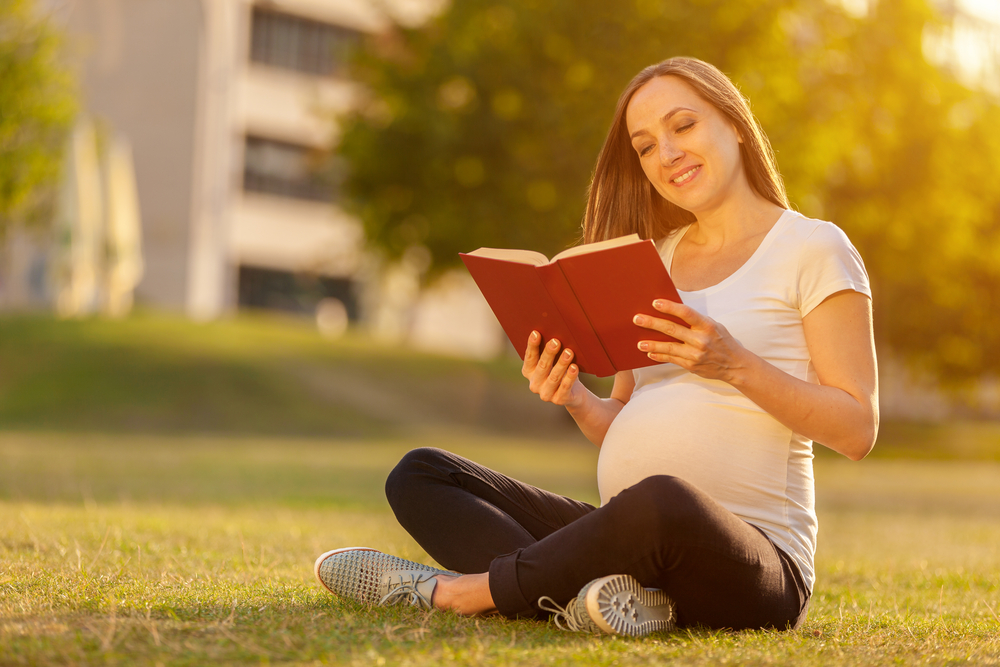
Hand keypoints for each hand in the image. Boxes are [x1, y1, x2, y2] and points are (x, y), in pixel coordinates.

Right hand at [521, 331, 584, 406]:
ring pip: (554, 377)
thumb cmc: (561, 370)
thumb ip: (549, 350)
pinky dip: (570, 377)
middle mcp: (534, 384)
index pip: (529, 358)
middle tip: (556, 342)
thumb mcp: (553, 361)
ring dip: (561, 364)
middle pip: (542, 367)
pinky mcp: (559, 400)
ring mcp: (546, 394)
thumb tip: (553, 332)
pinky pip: (565, 387)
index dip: (532, 345)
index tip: (536, 333)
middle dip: (549, 353)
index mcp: (528, 372)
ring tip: (569, 352)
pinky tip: (574, 368)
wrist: (573, 393)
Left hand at [633, 299, 748, 382]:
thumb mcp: (714, 326)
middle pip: (672, 330)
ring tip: (639, 343)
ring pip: (669, 347)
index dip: (670, 307)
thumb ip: (696, 320)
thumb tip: (673, 311)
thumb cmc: (722, 341)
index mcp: (707, 326)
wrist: (735, 364)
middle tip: (638, 319)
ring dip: (652, 345)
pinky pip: (672, 359)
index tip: (655, 303)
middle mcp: (701, 340)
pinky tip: (649, 354)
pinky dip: (660, 356)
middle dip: (653, 323)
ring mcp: (695, 354)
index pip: (686, 313)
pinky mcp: (691, 366)